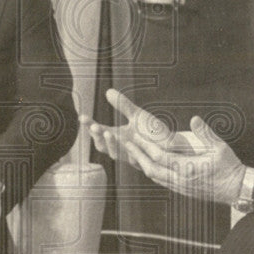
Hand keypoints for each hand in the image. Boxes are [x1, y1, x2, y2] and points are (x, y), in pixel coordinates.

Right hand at [80, 88, 197, 163]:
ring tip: (108, 132)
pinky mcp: (144, 162)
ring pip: (115, 154)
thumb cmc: (152, 131)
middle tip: (95, 126)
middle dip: (97, 136)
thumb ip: (123, 105)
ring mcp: (130, 156)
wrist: (172, 146)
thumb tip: (108, 91)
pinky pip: (135, 161)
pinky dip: (130, 153)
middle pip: (102, 146)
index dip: (90, 125)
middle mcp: (121, 148)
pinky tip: (129, 143)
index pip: (98, 132)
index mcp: (116, 137)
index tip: (82, 116)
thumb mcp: (137, 115)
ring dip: (111, 144)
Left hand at [124, 115, 245, 204]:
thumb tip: (194, 119)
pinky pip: (161, 181)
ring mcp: (180, 187)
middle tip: (127, 143)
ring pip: (154, 177)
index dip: (145, 146)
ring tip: (134, 152)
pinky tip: (148, 164)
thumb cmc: (230, 167)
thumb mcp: (221, 148)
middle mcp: (180, 180)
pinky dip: (151, 172)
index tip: (135, 136)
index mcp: (188, 168)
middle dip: (138, 155)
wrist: (237, 189)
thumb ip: (206, 133)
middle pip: (151, 168)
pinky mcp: (182, 190)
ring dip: (142, 164)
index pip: (160, 157)